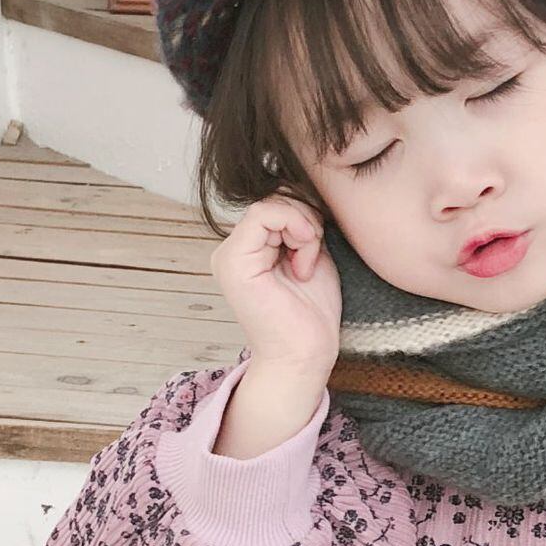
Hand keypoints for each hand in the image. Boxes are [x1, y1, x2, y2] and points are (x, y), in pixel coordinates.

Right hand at [210, 193, 341, 380]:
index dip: (304, 213)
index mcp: (248, 249)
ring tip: (306, 263)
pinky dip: (295, 229)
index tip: (316, 247)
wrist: (305, 355)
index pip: (276, 201)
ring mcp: (229, 256)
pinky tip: (302, 262)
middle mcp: (232, 250)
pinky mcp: (234, 262)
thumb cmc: (310, 313)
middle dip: (305, 218)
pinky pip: (264, 213)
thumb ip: (300, 225)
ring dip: (303, 228)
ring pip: (271, 203)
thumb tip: (301, 190)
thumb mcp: (310, 254)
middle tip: (312, 255)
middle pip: (274, 198)